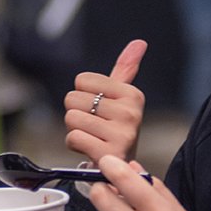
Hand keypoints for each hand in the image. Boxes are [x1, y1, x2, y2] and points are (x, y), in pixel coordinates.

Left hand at [65, 40, 147, 162]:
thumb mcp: (121, 99)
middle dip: (77, 114)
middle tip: (94, 127)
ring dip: (75, 130)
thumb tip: (139, 42)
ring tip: (92, 138)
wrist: (122, 168)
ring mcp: (122, 134)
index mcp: (133, 94)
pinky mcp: (110, 153)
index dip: (83, 96)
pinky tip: (89, 149)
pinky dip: (74, 144)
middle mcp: (131, 112)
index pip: (82, 80)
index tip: (99, 110)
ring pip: (71, 118)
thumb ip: (125, 70)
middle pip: (73, 98)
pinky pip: (73, 137)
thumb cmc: (116, 130)